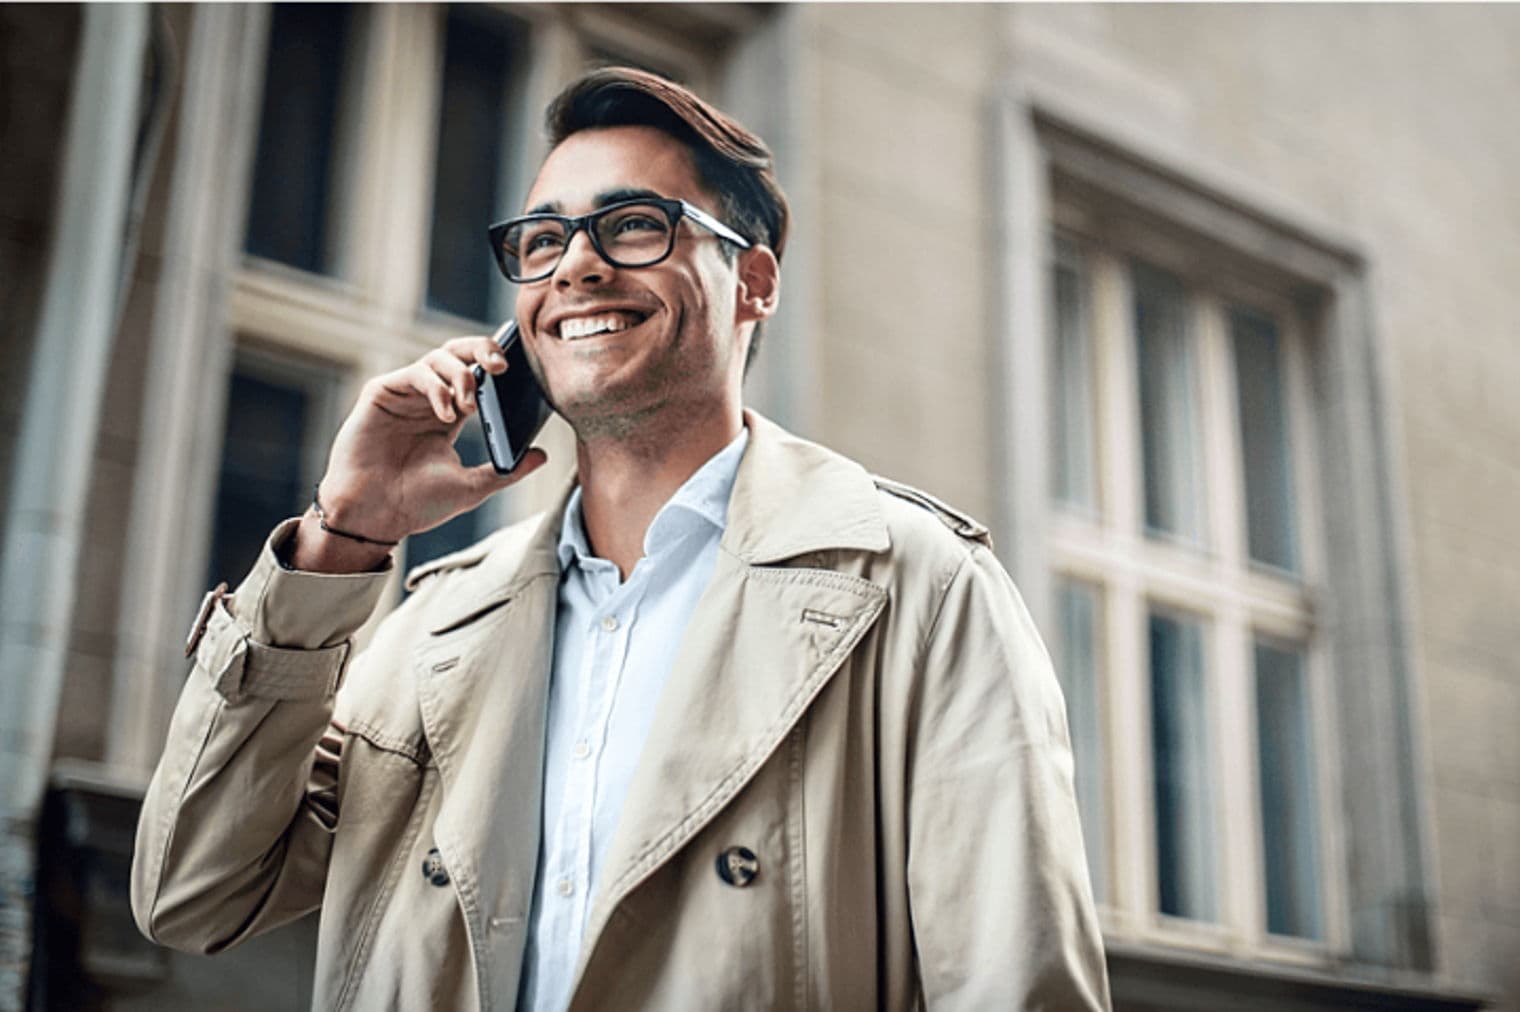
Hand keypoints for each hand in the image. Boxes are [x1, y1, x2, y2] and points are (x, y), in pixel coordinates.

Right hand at [290, 336, 547, 572]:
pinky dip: (436, 387)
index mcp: (450, 414)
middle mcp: (428, 398)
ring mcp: (405, 394)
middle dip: (484, 349)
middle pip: (460, 354)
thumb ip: (506, 470)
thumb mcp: (471, 487)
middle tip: (503, 366)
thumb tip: (542, 456)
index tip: (522, 371)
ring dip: (462, 375)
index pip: (479, 375)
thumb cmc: (416, 503)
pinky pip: (415, 374)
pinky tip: (446, 412)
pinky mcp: (381, 393)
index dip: (498, 365)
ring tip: (470, 405)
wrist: (374, 516)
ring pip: (439, 357)